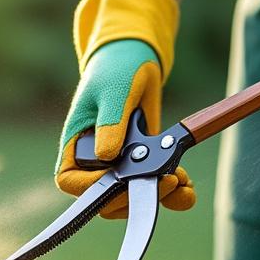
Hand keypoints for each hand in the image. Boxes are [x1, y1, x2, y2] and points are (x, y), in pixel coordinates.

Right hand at [56, 40, 194, 217]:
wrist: (137, 60)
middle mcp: (94, 161)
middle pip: (107, 198)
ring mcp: (120, 165)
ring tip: (182, 179)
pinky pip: (154, 187)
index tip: (123, 180)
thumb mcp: (114, 92)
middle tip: (167, 180)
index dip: (94, 188)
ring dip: (159, 195)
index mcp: (75, 145)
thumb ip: (110, 124)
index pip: (71, 181)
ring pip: (133, 198)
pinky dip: (173, 191)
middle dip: (136, 196)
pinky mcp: (143, 164)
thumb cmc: (116, 70)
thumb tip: (106, 156)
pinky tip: (187, 183)